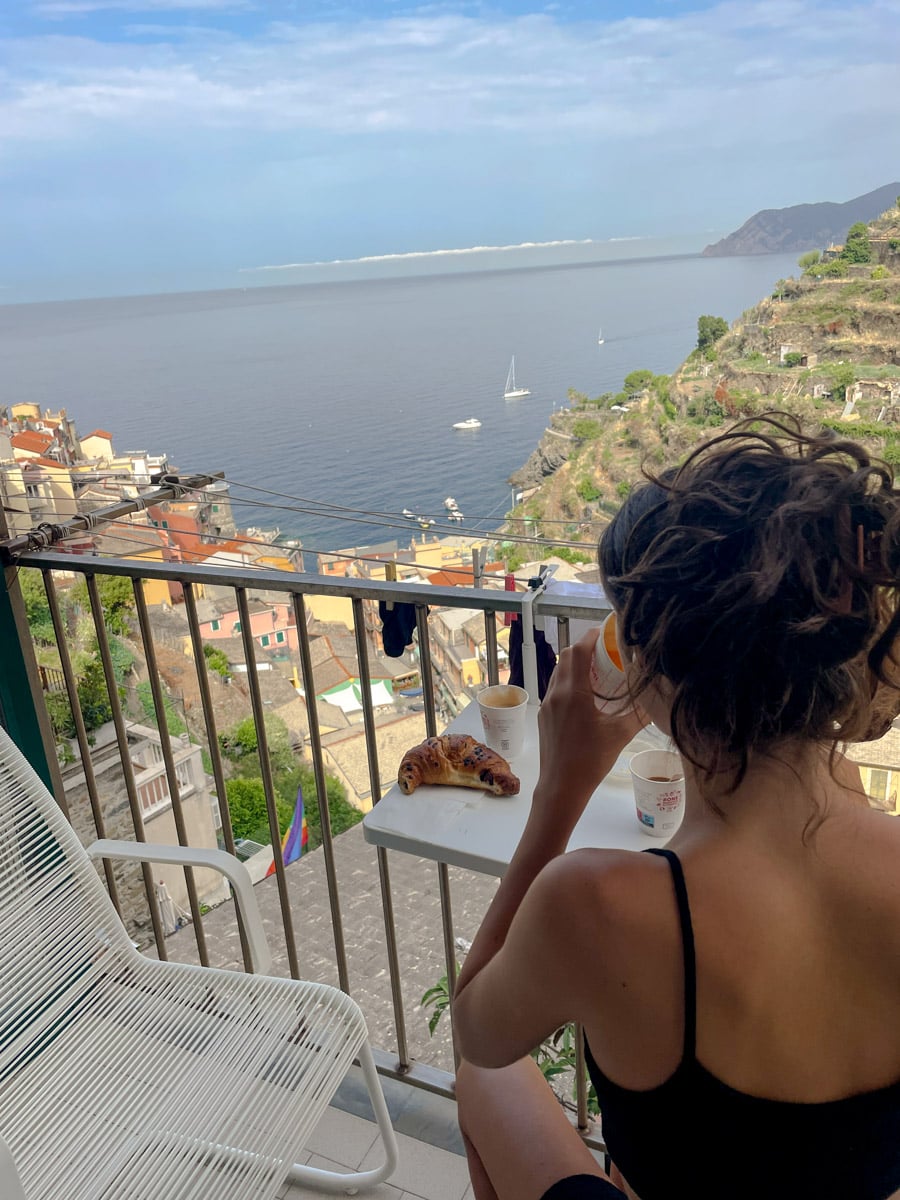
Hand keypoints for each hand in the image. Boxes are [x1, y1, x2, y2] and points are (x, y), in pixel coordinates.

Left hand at [533, 628, 646, 826]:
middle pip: (565, 658)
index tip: (605, 632)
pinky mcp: (544, 717)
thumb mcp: (621, 735)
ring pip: (558, 673)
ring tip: (597, 671)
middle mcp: (556, 694)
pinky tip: (585, 695)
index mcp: (573, 692)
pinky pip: (555, 688)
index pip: (578, 651)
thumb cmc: (591, 760)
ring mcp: (547, 705)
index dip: (590, 637)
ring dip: (574, 665)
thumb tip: (660, 699)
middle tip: (605, 651)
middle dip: (583, 649)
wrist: (560, 787)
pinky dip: (568, 681)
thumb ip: (640, 714)